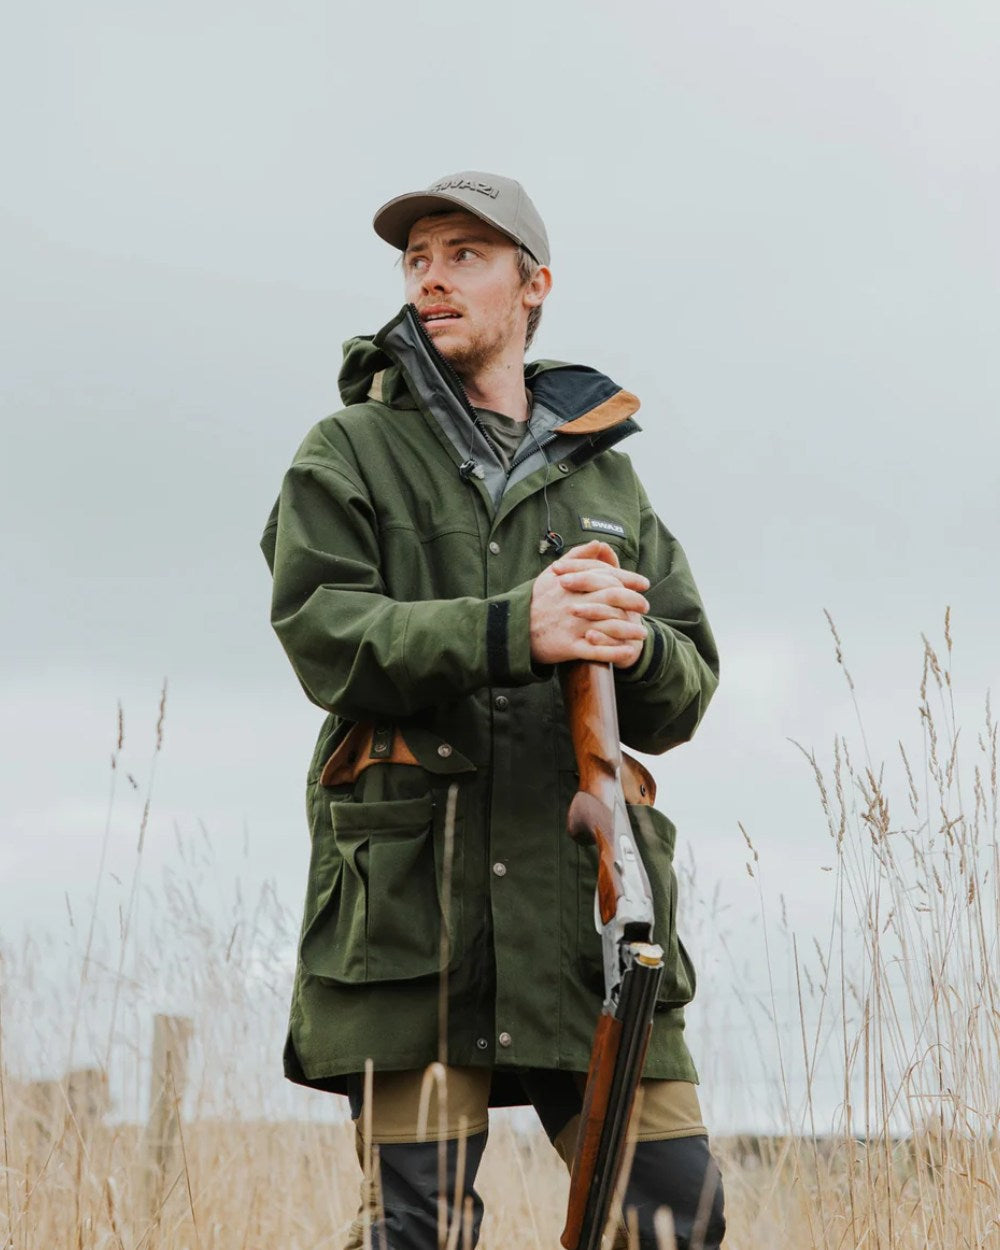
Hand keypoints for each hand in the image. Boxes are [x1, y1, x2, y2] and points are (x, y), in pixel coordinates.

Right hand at [530, 541, 649, 666]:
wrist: (513, 629)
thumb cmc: (536, 600)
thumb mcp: (551, 574)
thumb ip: (576, 557)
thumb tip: (598, 543)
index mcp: (571, 584)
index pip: (606, 577)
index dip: (629, 579)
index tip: (644, 583)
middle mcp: (573, 603)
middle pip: (612, 597)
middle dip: (634, 601)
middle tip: (646, 606)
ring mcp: (571, 625)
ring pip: (608, 624)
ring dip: (630, 628)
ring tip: (643, 632)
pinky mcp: (568, 647)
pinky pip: (596, 650)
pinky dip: (615, 651)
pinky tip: (629, 651)